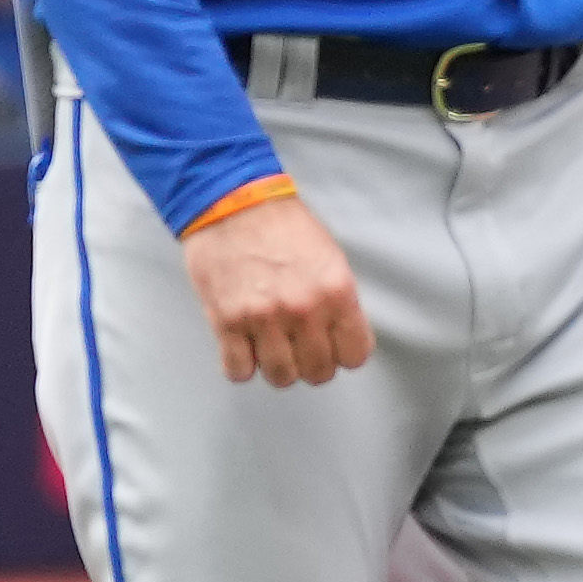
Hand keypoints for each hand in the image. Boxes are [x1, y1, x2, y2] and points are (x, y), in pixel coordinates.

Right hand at [182, 189, 372, 388]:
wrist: (233, 204)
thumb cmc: (282, 226)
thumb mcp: (330, 258)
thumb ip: (338, 300)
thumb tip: (341, 336)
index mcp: (337, 291)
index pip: (355, 354)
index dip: (344, 354)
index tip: (333, 348)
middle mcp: (304, 310)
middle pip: (318, 372)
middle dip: (311, 365)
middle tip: (300, 349)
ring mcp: (264, 319)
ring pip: (281, 377)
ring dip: (277, 367)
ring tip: (271, 347)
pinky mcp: (227, 322)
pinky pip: (239, 371)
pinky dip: (241, 366)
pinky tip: (243, 348)